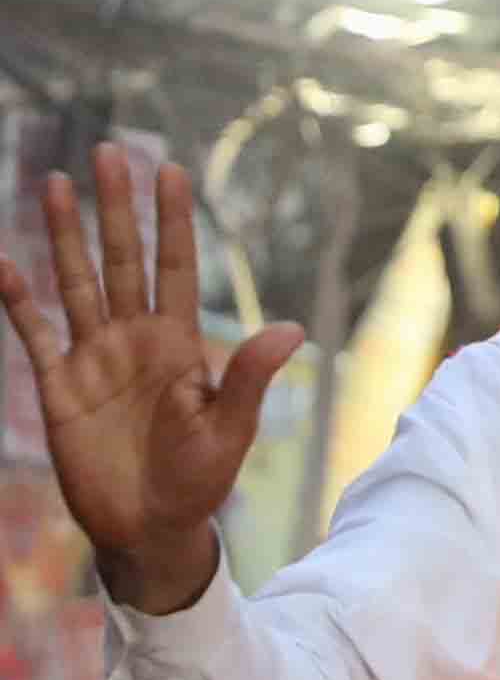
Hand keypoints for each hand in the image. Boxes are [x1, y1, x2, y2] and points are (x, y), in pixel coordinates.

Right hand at [0, 147, 301, 613]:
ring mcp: (93, 359)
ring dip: (64, 235)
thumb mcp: (229, 428)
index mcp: (178, 343)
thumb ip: (248, 377)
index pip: (174, 267)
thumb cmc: (199, 480)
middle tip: (109, 152)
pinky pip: (35, 334)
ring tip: (53, 182)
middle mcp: (134, 339)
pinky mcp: (58, 389)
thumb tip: (290, 329)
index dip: (172, 221)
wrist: (150, 527)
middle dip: (116, 207)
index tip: (170, 170)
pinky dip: (19, 300)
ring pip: (76, 282)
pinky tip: (3, 263)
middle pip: (122, 259)